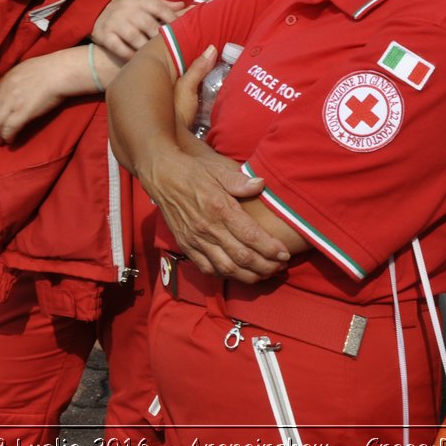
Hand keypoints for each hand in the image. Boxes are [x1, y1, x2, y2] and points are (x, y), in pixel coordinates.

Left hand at [0, 53, 65, 142]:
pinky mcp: (23, 113)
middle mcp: (6, 91)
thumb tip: (16, 86)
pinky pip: (10, 128)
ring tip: (0, 141)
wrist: (59, 72)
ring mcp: (13, 102)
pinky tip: (9, 141)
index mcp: (7, 80)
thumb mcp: (25, 68)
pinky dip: (7, 136)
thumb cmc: (49, 68)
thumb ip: (16, 78)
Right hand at [91, 0, 185, 62]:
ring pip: (133, 36)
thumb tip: (186, 6)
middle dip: (160, 37)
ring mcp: (114, 21)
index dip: (172, 19)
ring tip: (157, 58)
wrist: (98, 9)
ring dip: (146, 48)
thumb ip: (164, 6)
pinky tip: (137, 61)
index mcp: (139, 0)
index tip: (183, 32)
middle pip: (147, 23)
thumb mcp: (144, 3)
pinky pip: (117, 46)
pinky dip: (128, 55)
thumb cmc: (129, 10)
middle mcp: (126, 9)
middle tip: (172, 50)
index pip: (159, 7)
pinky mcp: (103, 34)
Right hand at [139, 50, 286, 282]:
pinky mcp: (186, 245)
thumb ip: (239, 181)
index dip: (269, 248)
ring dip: (248, 275)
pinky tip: (238, 274)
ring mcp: (195, 239)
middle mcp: (208, 228)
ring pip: (226, 267)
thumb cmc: (193, 171)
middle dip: (265, 266)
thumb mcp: (217, 169)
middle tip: (280, 268)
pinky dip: (224, 275)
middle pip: (241, 256)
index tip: (285, 254)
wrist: (160, 174)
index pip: (250, 235)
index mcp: (219, 208)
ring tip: (265, 275)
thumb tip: (261, 185)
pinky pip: (207, 268)